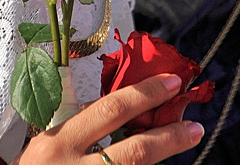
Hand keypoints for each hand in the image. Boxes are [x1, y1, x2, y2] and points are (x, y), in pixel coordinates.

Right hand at [7, 74, 203, 164]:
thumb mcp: (44, 146)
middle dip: (168, 134)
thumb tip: (119, 108)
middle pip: (133, 151)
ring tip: (188, 139)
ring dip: (164, 156)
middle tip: (194, 123)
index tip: (171, 83)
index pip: (109, 111)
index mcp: (57, 142)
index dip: (144, 94)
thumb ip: (76, 129)